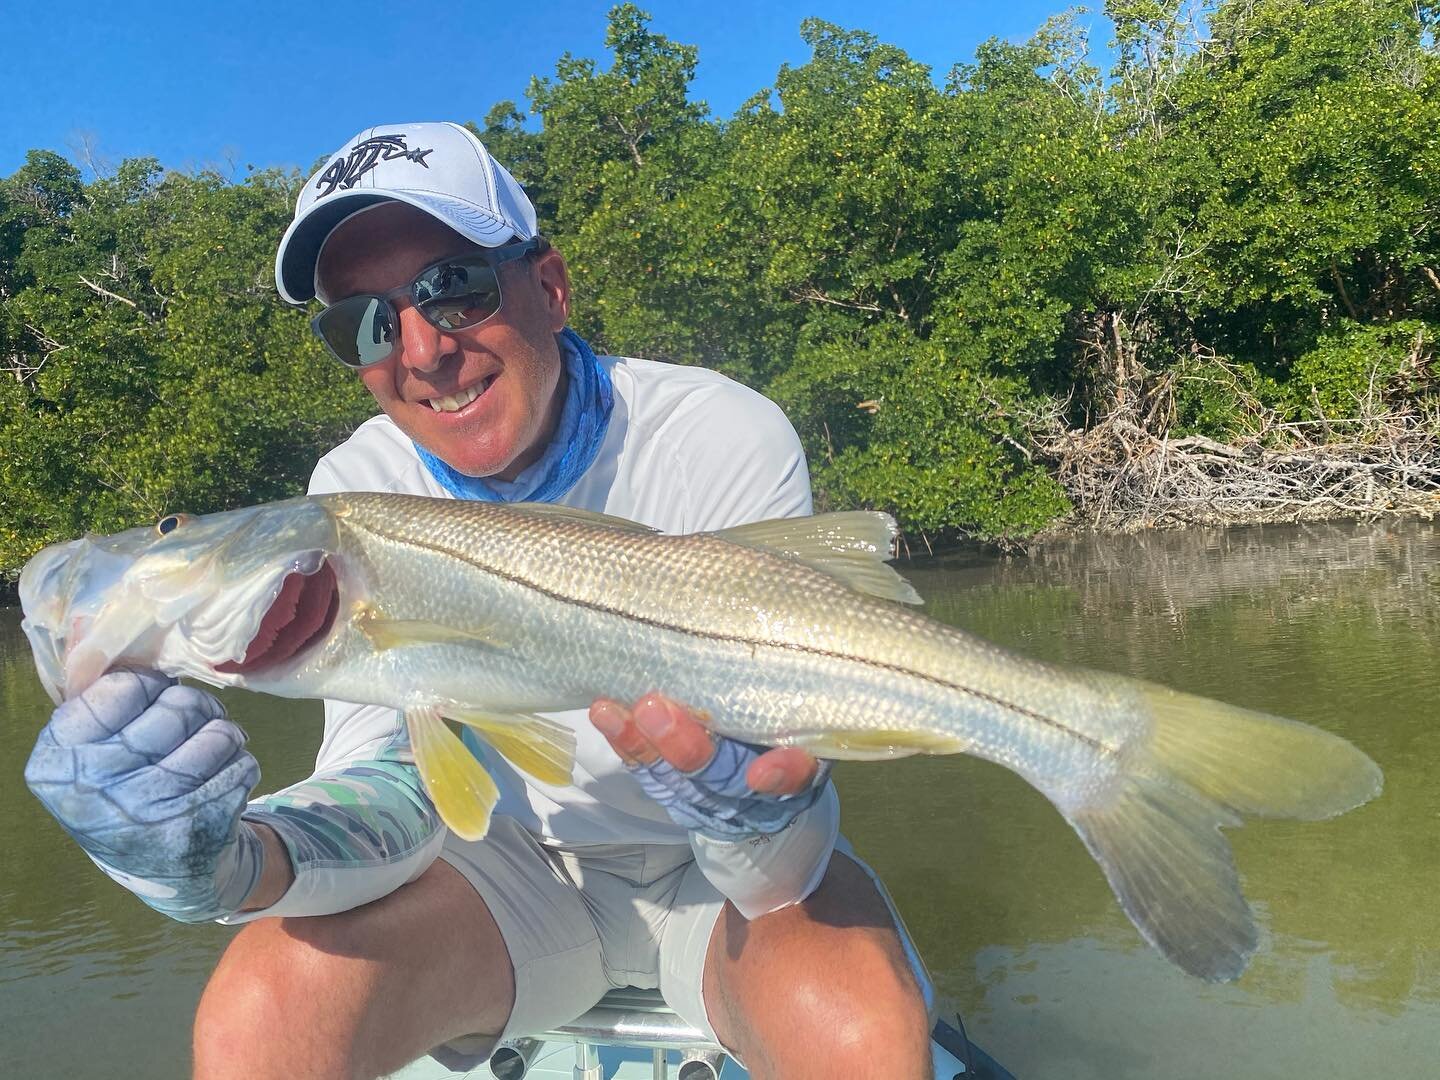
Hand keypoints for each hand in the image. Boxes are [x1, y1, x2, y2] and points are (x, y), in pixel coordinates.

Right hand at [24, 668, 262, 922]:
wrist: (162, 873)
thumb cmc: (125, 792)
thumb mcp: (91, 754)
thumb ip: (102, 705)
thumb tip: (132, 648)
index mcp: (59, 760)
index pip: (123, 687)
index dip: (151, 685)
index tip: (154, 698)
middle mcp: (96, 787)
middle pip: (179, 705)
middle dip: (198, 707)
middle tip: (197, 721)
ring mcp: (148, 810)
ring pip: (220, 733)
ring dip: (225, 736)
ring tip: (212, 751)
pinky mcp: (196, 828)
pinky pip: (243, 765)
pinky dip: (241, 766)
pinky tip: (222, 782)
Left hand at [590, 692, 830, 839]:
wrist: (762, 780)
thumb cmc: (788, 721)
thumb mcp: (808, 712)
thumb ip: (797, 689)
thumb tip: (790, 612)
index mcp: (800, 764)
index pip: (799, 774)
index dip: (782, 774)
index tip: (760, 772)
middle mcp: (754, 787)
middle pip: (722, 775)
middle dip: (685, 746)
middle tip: (655, 709)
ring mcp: (710, 792)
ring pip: (674, 776)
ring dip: (640, 743)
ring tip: (612, 711)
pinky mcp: (674, 788)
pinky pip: (648, 770)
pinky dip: (626, 742)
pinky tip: (605, 713)